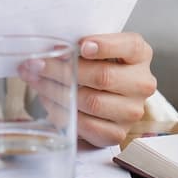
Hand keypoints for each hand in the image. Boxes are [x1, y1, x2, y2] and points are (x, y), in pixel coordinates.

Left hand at [19, 32, 157, 146]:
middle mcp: (141, 83)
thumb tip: (51, 50)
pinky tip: (49, 101)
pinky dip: (63, 112)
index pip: (130, 46)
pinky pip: (87, 125)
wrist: (104, 97)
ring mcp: (132, 111)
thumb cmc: (96, 65)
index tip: (81, 45)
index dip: (106, 45)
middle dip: (64, 69)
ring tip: (36, 81)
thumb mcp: (94, 48)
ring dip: (57, 91)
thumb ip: (80, 45)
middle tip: (36, 64)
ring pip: (92, 102)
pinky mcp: (117, 133)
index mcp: (139, 55)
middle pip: (103, 76)